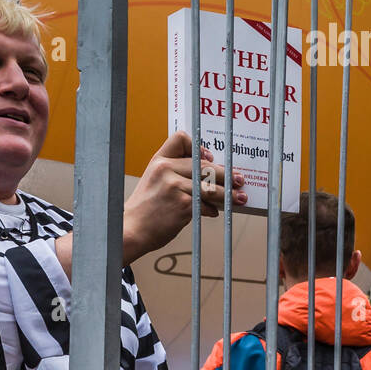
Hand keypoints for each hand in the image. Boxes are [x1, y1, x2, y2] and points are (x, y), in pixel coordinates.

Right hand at [122, 131, 244, 263]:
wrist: (131, 230)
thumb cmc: (145, 209)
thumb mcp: (153, 181)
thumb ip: (174, 173)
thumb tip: (210, 174)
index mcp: (159, 161)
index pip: (181, 139)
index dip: (198, 147)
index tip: (209, 158)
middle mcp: (166, 169)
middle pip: (204, 165)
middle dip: (226, 174)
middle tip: (239, 180)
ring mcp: (174, 186)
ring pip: (211, 186)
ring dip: (228, 194)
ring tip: (239, 198)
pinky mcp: (182, 204)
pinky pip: (206, 204)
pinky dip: (212, 210)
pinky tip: (213, 212)